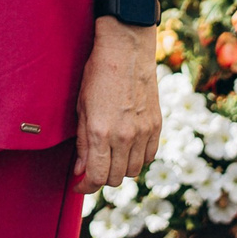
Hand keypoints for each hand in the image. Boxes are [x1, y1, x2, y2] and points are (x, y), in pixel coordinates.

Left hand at [71, 18, 160, 193]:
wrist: (126, 51)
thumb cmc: (97, 75)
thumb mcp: (81, 107)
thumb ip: (82, 142)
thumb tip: (80, 169)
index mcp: (100, 132)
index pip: (96, 176)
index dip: (86, 186)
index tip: (79, 184)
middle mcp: (124, 137)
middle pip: (115, 178)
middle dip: (101, 178)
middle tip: (92, 168)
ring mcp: (143, 132)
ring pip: (134, 171)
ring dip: (120, 170)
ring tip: (109, 157)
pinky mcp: (156, 126)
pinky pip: (149, 156)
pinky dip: (137, 159)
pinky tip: (127, 149)